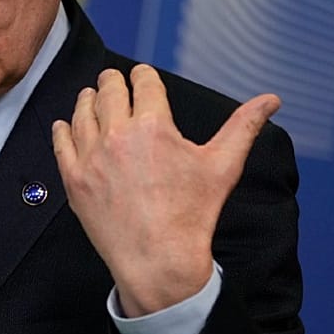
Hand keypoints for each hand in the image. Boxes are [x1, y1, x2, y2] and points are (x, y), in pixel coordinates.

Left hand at [50, 65, 279, 315]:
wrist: (159, 259)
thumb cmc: (193, 214)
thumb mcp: (223, 166)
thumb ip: (244, 126)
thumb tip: (271, 99)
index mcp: (154, 126)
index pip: (144, 84)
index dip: (144, 75)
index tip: (142, 74)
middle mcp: (117, 135)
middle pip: (109, 91)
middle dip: (113, 81)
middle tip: (113, 79)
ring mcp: (91, 157)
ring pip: (82, 113)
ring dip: (88, 100)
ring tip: (91, 95)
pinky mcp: (74, 179)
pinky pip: (61, 143)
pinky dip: (63, 129)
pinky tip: (65, 124)